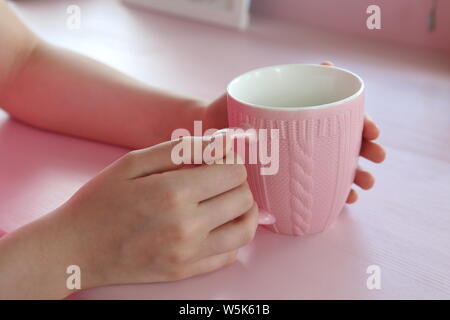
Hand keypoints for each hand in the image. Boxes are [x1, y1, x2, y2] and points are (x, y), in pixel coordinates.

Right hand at [63, 136, 256, 286]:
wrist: (74, 248)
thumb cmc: (100, 201)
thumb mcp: (134, 162)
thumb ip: (183, 149)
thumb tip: (224, 141)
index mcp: (174, 193)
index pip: (234, 172)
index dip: (230, 159)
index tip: (218, 158)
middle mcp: (187, 227)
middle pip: (243, 198)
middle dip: (236, 181)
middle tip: (218, 176)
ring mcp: (188, 255)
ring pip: (245, 230)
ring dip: (243, 209)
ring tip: (226, 199)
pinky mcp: (185, 272)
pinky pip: (229, 255)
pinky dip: (231, 236)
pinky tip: (216, 224)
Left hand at [204, 62, 385, 203]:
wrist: (202, 135)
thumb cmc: (229, 110)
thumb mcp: (256, 90)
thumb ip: (293, 77)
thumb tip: (330, 67)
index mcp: (302, 119)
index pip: (341, 120)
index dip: (362, 125)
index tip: (373, 132)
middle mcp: (304, 140)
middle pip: (345, 144)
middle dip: (367, 151)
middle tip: (376, 158)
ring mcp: (297, 162)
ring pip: (335, 169)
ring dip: (356, 176)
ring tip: (365, 184)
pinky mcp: (285, 182)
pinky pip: (313, 191)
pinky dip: (333, 195)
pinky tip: (344, 201)